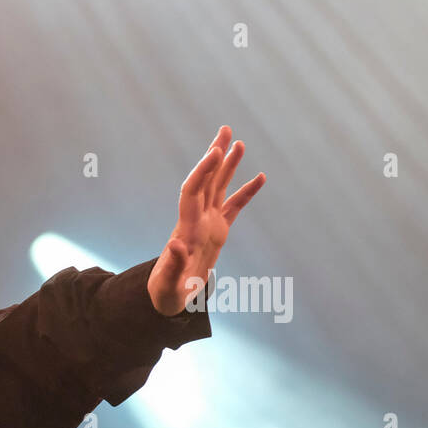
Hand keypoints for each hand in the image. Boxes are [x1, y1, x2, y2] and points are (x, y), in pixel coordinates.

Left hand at [147, 125, 265, 315]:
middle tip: (225, 130)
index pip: (192, 192)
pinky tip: (260, 177)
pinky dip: (246, 192)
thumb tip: (175, 245)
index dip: (202, 172)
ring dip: (228, 166)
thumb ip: (172, 266)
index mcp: (186, 229)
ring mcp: (207, 224)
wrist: (168, 298)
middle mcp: (195, 220)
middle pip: (205, 181)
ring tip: (239, 142)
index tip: (215, 153)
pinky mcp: (217, 232)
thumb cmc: (167, 294)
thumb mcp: (169, 285)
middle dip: (214, 156)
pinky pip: (234, 207)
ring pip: (218, 188)